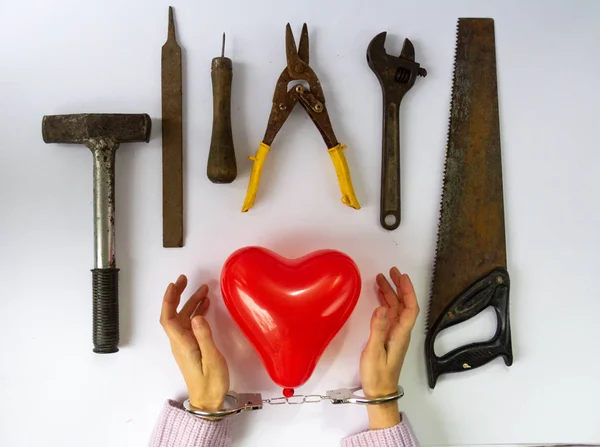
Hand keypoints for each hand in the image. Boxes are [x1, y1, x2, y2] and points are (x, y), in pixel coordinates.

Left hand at [160, 275, 229, 411]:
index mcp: (182, 344)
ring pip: (184, 318)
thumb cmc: (211, 382)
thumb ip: (204, 337)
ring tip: (204, 289)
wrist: (209, 402)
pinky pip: (191, 325)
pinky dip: (197, 312)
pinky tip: (206, 306)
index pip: (168, 318)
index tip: (175, 284)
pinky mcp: (192, 347)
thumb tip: (196, 316)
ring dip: (191, 303)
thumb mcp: (212, 359)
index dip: (169, 300)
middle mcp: (180, 342)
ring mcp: (185, 344)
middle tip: (185, 279)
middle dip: (178, 295)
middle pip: (173, 315)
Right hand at [360, 267, 418, 429]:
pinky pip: (390, 316)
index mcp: (401, 334)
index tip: (401, 276)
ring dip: (390, 294)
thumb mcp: (374, 351)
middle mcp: (401, 332)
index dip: (407, 291)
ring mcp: (395, 335)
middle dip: (398, 287)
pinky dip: (385, 304)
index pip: (410, 308)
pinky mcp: (389, 338)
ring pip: (396, 309)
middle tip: (390, 271)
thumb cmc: (377, 375)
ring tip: (380, 279)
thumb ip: (377, 329)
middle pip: (403, 305)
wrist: (379, 393)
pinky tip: (379, 298)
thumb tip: (382, 307)